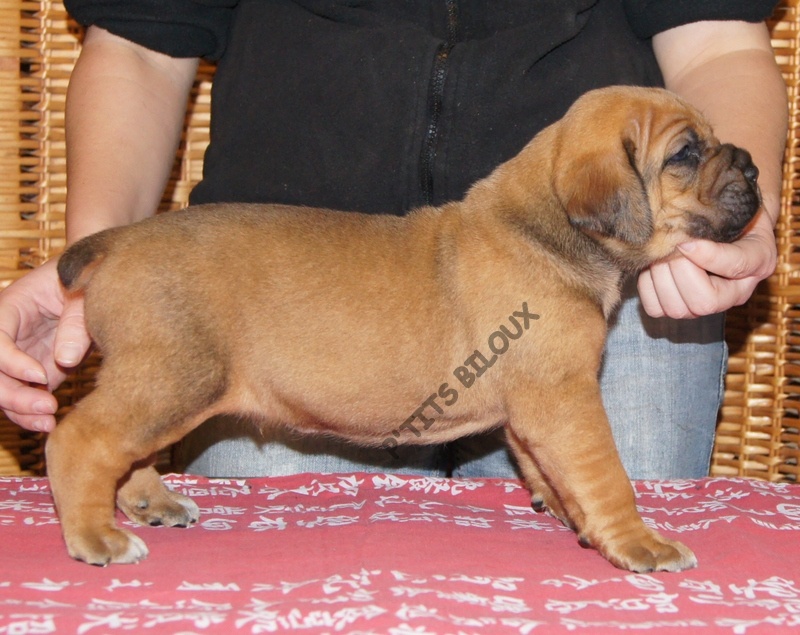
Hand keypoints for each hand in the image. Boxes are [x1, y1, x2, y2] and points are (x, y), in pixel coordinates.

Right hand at [0, 259, 90, 430]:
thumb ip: (75, 323)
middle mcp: (7, 335)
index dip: (11, 361)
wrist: (94, 290)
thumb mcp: (83, 293)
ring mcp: (19, 356)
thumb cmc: (86, 283)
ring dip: (19, 410)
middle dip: (12, 393)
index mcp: (10, 306)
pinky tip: (49, 424)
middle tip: (46, 406)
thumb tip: (66, 360)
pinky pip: (21, 397)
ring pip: (2, 389)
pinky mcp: (35, 372)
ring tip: (48, 423)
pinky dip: (30, 413)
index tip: (41, 376)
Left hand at [637, 216, 776, 318]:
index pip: (735, 266)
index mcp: (758, 264)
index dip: (707, 255)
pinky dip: (647, 286)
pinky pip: (655, 308)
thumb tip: (681, 235)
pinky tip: (652, 267)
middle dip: (678, 270)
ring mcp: (706, 305)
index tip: (686, 240)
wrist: (720, 223)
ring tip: (659, 253)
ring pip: (677, 309)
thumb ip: (716, 220)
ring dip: (660, 277)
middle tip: (668, 246)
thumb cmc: (726, 213)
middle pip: (703, 302)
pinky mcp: (678, 307)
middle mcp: (735, 294)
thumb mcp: (731, 209)